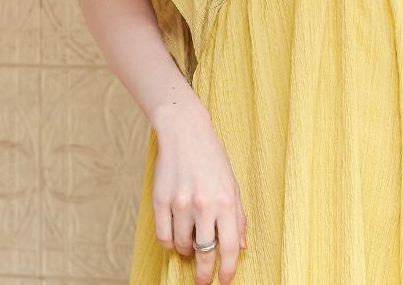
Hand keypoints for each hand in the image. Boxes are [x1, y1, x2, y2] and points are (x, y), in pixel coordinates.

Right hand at [151, 101, 247, 283]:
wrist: (185, 132)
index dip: (228, 269)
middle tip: (204, 281)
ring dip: (187, 252)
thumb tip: (242, 245)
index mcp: (225, 200)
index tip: (225, 280)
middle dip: (205, 273)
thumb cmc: (211, 157)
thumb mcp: (232, 183)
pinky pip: (164, 236)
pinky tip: (176, 237)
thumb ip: (238, 215)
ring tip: (191, 245)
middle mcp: (204, 204)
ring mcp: (180, 203)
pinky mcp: (160, 201)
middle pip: (205, 252)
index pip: (230, 246)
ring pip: (182, 246)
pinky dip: (170, 243)